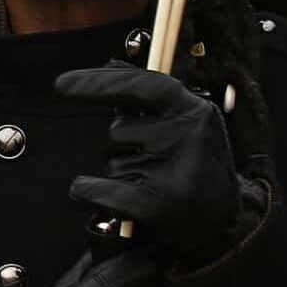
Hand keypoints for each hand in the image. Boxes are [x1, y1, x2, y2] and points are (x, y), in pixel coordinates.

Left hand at [57, 62, 252, 265]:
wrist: (226, 220)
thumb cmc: (194, 163)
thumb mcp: (182, 120)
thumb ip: (146, 96)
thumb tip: (107, 67)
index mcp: (193, 109)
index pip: (141, 85)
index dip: (98, 83)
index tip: (60, 85)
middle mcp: (187, 135)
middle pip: (119, 129)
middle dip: (122, 145)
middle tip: (153, 162)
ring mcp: (176, 171)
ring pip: (113, 161)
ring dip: (120, 170)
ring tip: (153, 183)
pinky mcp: (161, 205)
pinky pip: (103, 191)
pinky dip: (89, 191)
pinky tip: (91, 192)